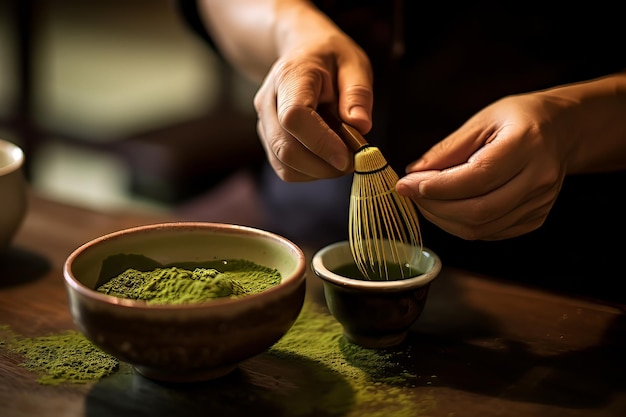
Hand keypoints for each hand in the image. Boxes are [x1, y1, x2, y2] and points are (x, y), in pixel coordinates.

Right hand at [252, 20, 373, 181]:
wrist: (300, 50)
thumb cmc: (329, 57)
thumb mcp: (353, 63)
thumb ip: (358, 93)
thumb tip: (361, 126)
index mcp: (290, 77)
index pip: (294, 117)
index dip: (321, 143)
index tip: (348, 157)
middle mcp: (268, 102)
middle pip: (285, 149)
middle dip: (323, 166)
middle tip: (354, 162)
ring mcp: (264, 123)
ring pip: (284, 165)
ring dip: (318, 172)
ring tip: (342, 157)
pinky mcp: (269, 140)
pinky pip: (285, 168)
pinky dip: (310, 172)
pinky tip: (327, 157)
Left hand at [396, 93, 573, 239]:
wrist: (561, 131)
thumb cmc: (518, 119)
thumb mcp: (481, 120)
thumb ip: (447, 149)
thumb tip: (413, 174)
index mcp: (526, 145)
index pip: (476, 178)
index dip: (437, 187)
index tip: (407, 184)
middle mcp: (538, 179)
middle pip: (478, 210)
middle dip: (434, 207)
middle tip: (410, 193)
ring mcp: (539, 203)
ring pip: (481, 228)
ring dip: (443, 219)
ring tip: (426, 200)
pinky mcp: (534, 219)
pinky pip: (489, 232)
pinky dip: (461, 224)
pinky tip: (448, 208)